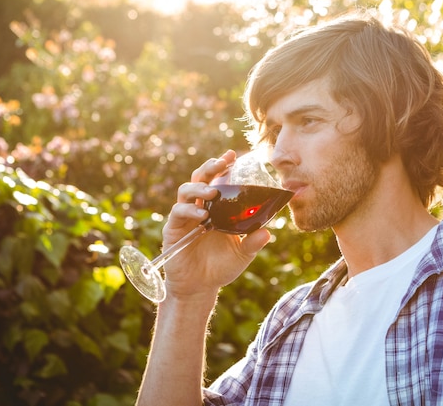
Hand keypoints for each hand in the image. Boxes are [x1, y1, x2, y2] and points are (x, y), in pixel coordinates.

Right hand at [160, 150, 270, 299]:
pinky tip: (203, 214)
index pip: (218, 180)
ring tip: (213, 191)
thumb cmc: (220, 267)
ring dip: (199, 186)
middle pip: (200, 178)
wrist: (200, 287)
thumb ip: (253, 242)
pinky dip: (189, 209)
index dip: (222, 166)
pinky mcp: (174, 229)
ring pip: (186, 190)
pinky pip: (179, 212)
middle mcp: (199, 207)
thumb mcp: (242, 255)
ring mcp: (185, 216)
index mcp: (216, 208)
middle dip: (209, 167)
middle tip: (222, 163)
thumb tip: (268, 232)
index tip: (233, 154)